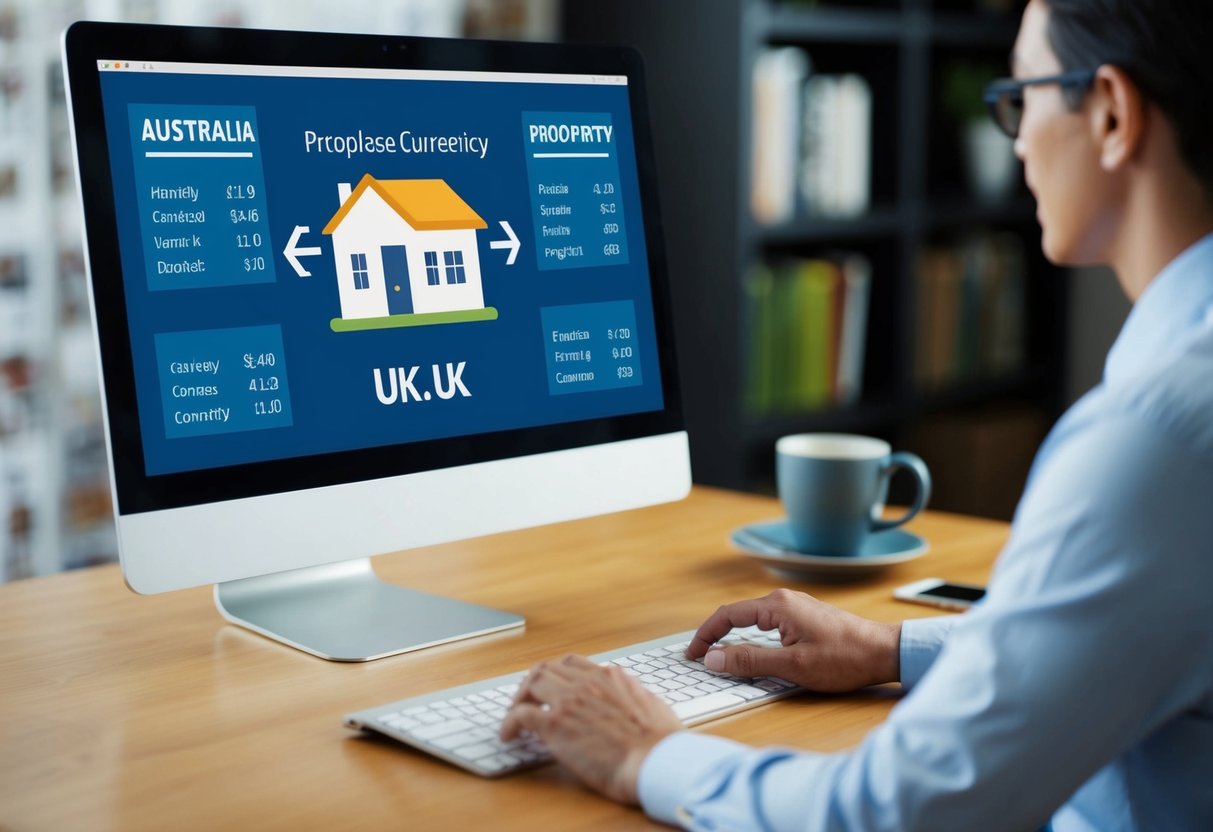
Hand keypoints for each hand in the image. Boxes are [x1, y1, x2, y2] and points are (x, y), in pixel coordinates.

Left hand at [500, 654, 681, 804]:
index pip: (572, 664)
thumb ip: (632, 698)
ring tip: (516, 716)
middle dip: (534, 684)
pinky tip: (508, 735)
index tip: (551, 688)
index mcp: (612, 677)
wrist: (657, 761)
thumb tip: (629, 702)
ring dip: (520, 698)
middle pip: (548, 669)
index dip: (556, 675)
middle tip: (528, 701)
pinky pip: (519, 714)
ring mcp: (569, 700)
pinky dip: (509, 722)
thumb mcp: (650, 706)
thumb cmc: (661, 744)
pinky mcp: (555, 723)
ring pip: (531, 683)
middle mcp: (588, 682)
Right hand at [685, 588, 900, 691]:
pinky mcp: (805, 619)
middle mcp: (785, 600)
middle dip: (716, 635)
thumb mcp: (792, 665)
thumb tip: (714, 659)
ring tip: (722, 657)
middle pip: (738, 615)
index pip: (727, 614)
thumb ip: (750, 661)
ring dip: (735, 637)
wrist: (885, 653)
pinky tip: (753, 653)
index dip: (706, 634)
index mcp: (778, 605)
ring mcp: (796, 608)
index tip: (693, 653)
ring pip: (754, 621)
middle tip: (701, 657)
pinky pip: (769, 626)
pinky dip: (753, 639)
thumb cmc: (845, 658)